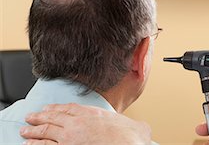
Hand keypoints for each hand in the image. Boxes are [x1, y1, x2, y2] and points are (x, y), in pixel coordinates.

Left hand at [20, 103, 151, 144]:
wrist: (128, 144)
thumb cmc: (131, 138)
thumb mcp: (135, 126)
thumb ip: (135, 124)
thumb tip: (143, 127)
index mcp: (93, 113)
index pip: (69, 108)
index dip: (57, 108)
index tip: (49, 108)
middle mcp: (79, 122)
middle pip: (54, 117)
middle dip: (40, 117)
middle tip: (31, 117)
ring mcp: (70, 136)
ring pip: (46, 131)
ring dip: (33, 131)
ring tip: (25, 131)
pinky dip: (36, 144)